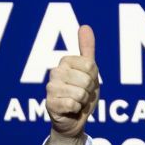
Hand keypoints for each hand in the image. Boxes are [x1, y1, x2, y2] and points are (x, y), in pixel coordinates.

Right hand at [43, 24, 98, 144]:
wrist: (75, 119)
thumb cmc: (82, 93)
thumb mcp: (89, 71)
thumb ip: (87, 49)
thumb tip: (84, 26)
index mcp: (65, 61)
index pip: (90, 65)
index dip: (94, 77)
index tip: (87, 82)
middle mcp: (55, 72)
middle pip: (86, 79)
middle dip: (89, 91)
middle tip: (82, 94)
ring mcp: (50, 88)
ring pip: (80, 93)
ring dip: (83, 101)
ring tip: (77, 102)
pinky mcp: (50, 104)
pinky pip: (72, 104)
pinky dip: (76, 110)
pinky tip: (70, 110)